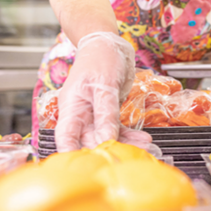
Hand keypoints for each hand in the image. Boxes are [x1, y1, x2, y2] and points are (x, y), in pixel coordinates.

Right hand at [55, 32, 148, 150]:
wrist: (108, 43)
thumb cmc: (100, 58)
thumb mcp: (104, 85)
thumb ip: (105, 114)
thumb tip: (105, 139)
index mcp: (71, 107)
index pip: (65, 138)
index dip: (72, 154)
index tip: (86, 167)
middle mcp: (80, 114)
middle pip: (88, 141)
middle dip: (106, 151)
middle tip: (127, 157)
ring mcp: (94, 114)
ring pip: (106, 136)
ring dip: (124, 143)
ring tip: (144, 147)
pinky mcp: (108, 112)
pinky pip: (117, 128)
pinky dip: (129, 135)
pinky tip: (143, 139)